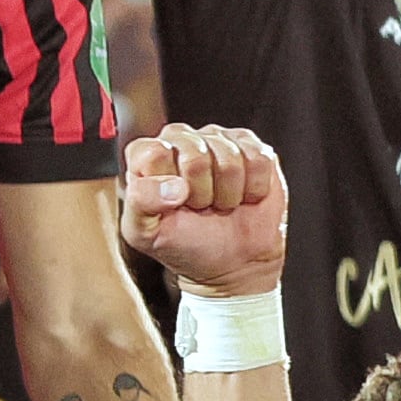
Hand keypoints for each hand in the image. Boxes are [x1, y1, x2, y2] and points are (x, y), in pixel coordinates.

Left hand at [121, 124, 288, 300]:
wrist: (231, 261)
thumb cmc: (184, 242)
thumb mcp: (145, 232)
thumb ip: (141, 202)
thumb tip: (172, 185)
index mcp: (145, 155)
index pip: (154, 152)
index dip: (170, 185)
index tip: (175, 203)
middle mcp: (179, 140)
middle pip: (195, 155)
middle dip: (203, 192)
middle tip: (201, 205)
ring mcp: (217, 140)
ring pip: (230, 157)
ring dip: (229, 192)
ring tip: (220, 202)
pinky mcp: (252, 147)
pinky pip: (259, 159)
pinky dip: (255, 187)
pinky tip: (243, 195)